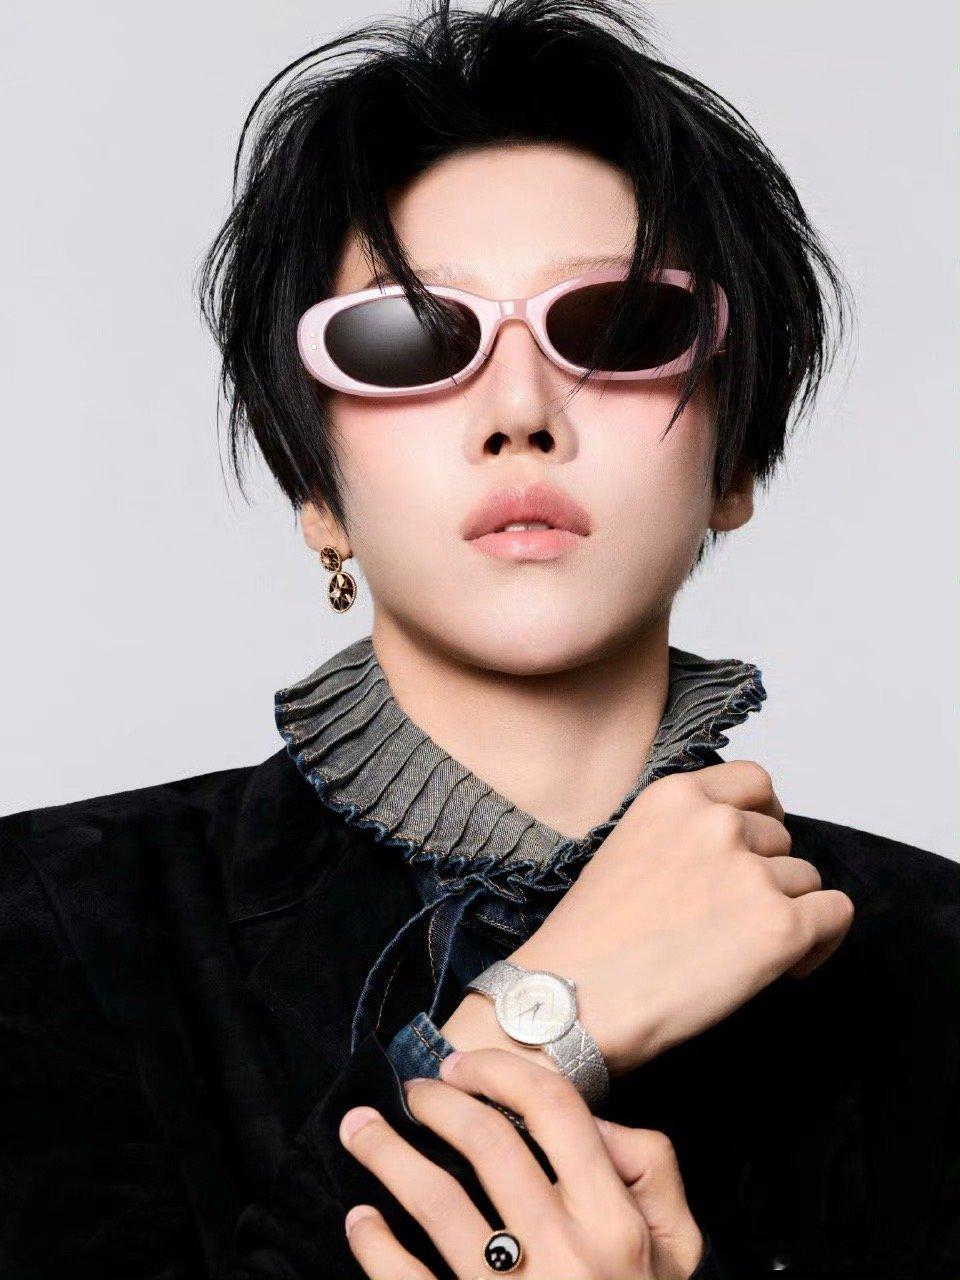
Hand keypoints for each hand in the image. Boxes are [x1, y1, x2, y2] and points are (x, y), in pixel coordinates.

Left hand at [339, 1046, 704, 1278]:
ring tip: (359, 1129)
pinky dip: (374, 1246)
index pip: (556, 1111)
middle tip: (412, 1091)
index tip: (461, 1065)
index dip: (501, 1072)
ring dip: (387, 1156)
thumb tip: (588, 1120)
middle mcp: (565, 1254)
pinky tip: (361, 1220)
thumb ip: (648, 1169)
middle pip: (488, 1145)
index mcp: (613, 1222)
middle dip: (438, 1103)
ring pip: (436, 1203)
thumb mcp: (673, 1245)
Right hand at [500, 761, 853, 1074]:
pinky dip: (821, 941)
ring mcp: (751, 872)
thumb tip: (741, 852)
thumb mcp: (630, 848)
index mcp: (675, 796)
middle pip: (780, 836)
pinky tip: (787, 968)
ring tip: (745, 952)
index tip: (754, 850)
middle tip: (733, 922)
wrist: (573, 1000)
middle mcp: (717, 822)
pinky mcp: (780, 926)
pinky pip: (834, 915)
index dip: (762, 816)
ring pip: (805, 879)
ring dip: (786, 912)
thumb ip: (685, 834)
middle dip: (766, 874)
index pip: (754, 781)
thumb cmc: (592, 941)